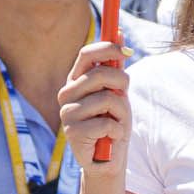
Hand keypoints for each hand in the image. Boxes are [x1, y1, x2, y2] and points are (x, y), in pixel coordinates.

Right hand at [59, 41, 131, 172]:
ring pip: (108, 99)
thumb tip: (120, 33)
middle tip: (124, 96)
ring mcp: (67, 113)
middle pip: (100, 74)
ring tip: (115, 123)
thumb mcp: (117, 92)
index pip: (86, 54)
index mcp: (76, 81)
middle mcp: (66, 94)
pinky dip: (117, 130)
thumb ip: (116, 66)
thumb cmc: (112, 123)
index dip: (107, 48)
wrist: (107, 160)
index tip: (126, 52)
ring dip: (121, 113)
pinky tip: (110, 137)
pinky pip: (107, 122)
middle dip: (122, 83)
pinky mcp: (73, 132)